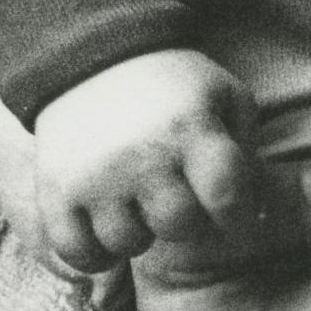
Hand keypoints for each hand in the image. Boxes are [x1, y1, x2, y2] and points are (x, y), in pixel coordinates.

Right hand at [32, 49, 271, 273]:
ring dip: (139, 233)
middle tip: (178, 198)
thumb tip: (254, 203)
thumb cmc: (173, 84)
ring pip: (128, 244)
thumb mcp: (223, 93)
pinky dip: (94, 253)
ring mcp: (96, 178)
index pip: (228, 196)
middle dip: (187, 219)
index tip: (230, 211)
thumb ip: (246, 143)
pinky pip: (78, 254)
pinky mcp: (56, 193)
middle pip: (179, 226)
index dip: (238, 214)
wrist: (93, 56)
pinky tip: (106, 230)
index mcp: (190, 128)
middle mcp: (143, 156)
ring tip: (139, 205)